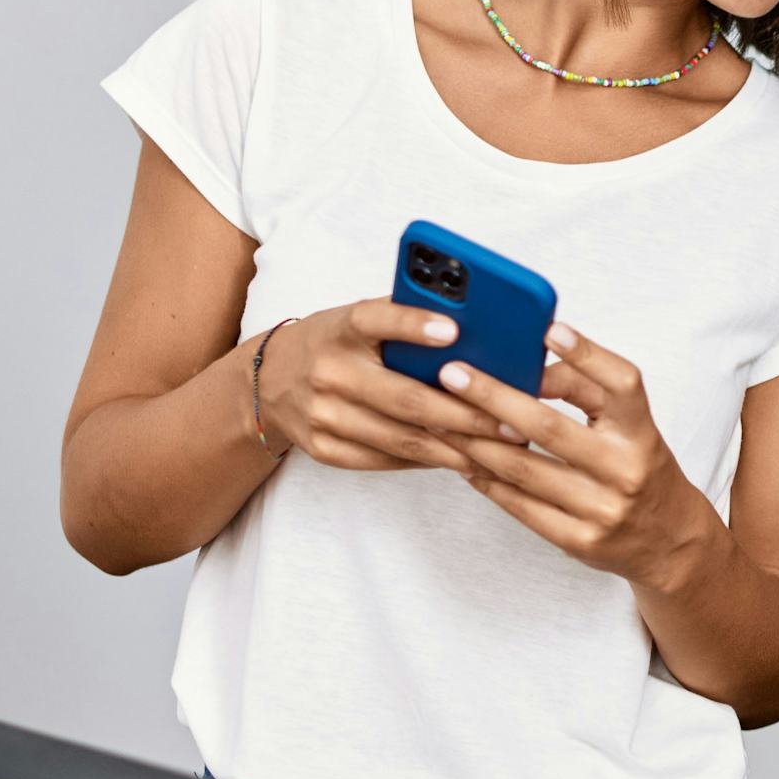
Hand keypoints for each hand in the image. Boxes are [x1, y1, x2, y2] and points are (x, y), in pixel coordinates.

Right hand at [254, 299, 507, 473]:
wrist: (267, 381)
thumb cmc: (335, 343)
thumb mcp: (358, 319)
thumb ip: (404, 318)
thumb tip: (474, 324)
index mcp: (341, 328)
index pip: (375, 319)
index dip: (412, 324)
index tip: (453, 330)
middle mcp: (328, 371)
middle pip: (405, 397)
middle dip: (465, 414)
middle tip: (511, 422)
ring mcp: (323, 415)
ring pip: (401, 437)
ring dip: (455, 448)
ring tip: (498, 450)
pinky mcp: (324, 449)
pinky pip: (386, 460)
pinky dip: (427, 460)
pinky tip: (461, 459)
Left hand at [438, 325, 718, 588]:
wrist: (669, 540)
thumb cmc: (638, 467)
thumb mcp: (629, 427)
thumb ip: (587, 392)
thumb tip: (528, 365)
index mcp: (642, 432)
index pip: (622, 385)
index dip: (587, 355)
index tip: (550, 330)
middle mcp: (626, 469)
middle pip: (550, 428)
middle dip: (493, 397)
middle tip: (451, 374)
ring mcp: (603, 510)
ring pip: (524, 470)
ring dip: (474, 441)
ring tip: (438, 416)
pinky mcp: (580, 541)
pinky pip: (521, 507)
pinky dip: (487, 480)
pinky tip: (462, 459)